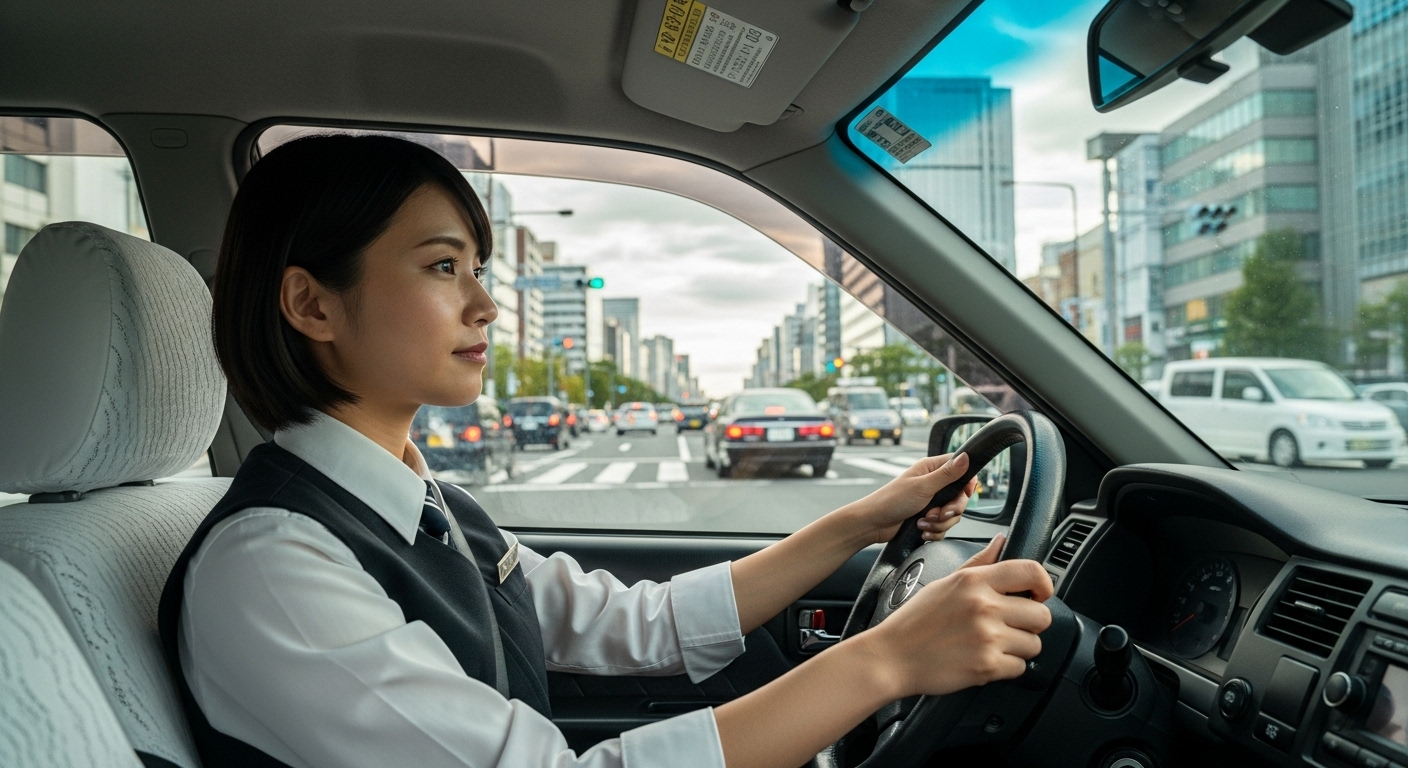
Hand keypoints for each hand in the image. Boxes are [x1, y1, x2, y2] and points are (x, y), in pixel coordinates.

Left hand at [845, 452, 978, 544]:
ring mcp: (931, 502)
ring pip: (952, 515)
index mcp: (931, 469)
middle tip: (939, 514)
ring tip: (923, 522)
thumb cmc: (892, 500)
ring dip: (940, 523)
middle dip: (952, 510)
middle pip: (959, 497)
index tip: (966, 493)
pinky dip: (934, 532)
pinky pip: (943, 527)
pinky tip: (922, 530)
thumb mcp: (923, 486)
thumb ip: (947, 474)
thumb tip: (966, 457)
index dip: (967, 483)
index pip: (960, 469)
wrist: (874, 524)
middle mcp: (933, 484)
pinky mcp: (928, 518)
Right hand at [861, 535, 1053, 698]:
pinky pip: (1020, 668)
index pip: (1031, 572)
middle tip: (1010, 627)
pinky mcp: (987, 666)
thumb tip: (1001, 541)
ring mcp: (987, 637)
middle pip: (1042, 615)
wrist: (891, 657)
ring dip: (1018, 648)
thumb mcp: (945, 583)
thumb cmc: (915, 621)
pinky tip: (983, 660)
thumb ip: (979, 563)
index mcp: (974, 581)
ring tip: (991, 645)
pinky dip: (1006, 669)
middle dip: (1030, 624)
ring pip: (1034, 644)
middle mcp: (984, 606)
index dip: (1044, 585)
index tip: (1039, 594)